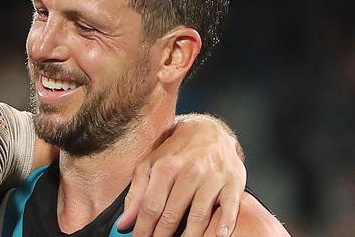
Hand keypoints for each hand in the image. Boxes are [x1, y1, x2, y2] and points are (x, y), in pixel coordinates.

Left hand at [117, 114, 245, 236]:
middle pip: (172, 214)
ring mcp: (212, 178)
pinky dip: (225, 223)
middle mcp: (189, 172)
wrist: (208, 131)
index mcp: (165, 167)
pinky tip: (218, 236)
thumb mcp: (150, 165)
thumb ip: (136, 193)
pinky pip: (230, 207)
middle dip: (162, 236)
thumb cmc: (176, 151)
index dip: (143, 228)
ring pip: (199, 215)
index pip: (150, 206)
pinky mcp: (232, 182)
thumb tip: (124, 222)